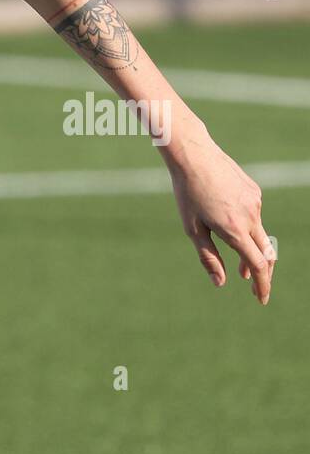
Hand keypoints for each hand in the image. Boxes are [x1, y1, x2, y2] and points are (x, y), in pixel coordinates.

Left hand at [167, 130, 276, 303]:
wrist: (193, 154)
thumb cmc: (187, 192)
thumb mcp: (192, 228)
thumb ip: (208, 257)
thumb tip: (221, 283)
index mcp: (235, 229)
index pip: (258, 265)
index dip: (262, 285)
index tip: (261, 299)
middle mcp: (250, 216)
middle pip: (266, 253)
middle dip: (262, 273)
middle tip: (253, 286)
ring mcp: (255, 202)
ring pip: (260, 234)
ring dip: (253, 251)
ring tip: (241, 267)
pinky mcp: (254, 191)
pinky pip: (255, 215)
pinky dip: (248, 228)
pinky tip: (231, 224)